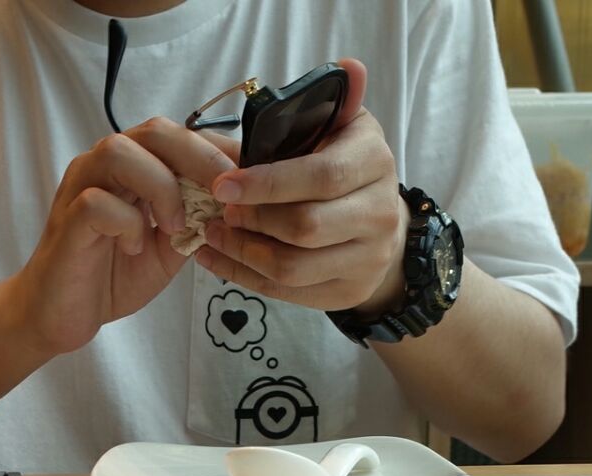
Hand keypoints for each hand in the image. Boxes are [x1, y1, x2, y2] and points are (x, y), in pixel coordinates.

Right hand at [5, 117, 235, 356]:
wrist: (61, 314)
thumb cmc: (112, 276)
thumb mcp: (169, 249)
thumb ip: (196, 221)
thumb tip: (237, 204)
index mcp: (133, 167)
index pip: (180, 136)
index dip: (218, 151)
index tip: (249, 179)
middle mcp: (104, 167)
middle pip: (154, 131)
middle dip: (199, 158)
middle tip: (224, 194)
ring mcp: (81, 188)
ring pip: (120, 152)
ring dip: (160, 187)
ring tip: (174, 226)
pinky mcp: (67, 219)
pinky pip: (97, 202)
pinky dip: (127, 223)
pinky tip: (134, 248)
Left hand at [195, 60, 409, 315]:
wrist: (380, 225)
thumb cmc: (344, 167)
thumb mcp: (342, 128)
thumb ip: (335, 101)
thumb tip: (349, 66)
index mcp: (374, 162)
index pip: (321, 177)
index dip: (268, 184)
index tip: (224, 185)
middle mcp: (379, 213)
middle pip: (306, 227)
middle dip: (252, 221)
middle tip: (217, 213)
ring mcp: (368, 258)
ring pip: (293, 268)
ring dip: (242, 253)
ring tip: (211, 235)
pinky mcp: (348, 291)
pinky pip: (287, 293)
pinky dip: (244, 277)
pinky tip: (217, 259)